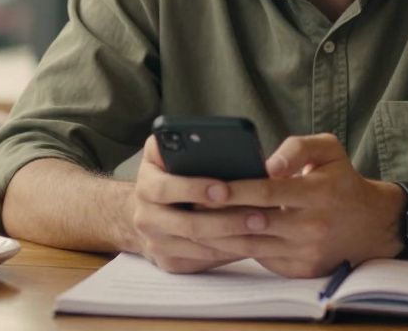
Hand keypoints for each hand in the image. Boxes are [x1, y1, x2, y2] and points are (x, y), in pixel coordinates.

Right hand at [127, 136, 257, 272]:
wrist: (151, 210)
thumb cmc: (172, 173)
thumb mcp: (172, 153)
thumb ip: (187, 146)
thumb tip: (223, 146)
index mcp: (146, 182)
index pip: (166, 188)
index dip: (195, 188)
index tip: (225, 189)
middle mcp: (144, 214)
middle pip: (187, 224)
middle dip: (226, 220)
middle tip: (260, 216)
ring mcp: (155, 241)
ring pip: (199, 245)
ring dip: (234, 240)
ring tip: (263, 229)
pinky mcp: (168, 261)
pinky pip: (202, 260)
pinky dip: (228, 252)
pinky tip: (252, 243)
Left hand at [202, 133, 403, 277]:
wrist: (372, 224)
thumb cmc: (342, 180)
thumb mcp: (328, 150)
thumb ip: (297, 148)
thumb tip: (268, 164)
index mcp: (319, 193)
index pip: (269, 192)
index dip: (238, 190)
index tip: (211, 186)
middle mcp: (313, 226)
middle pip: (256, 222)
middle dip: (221, 215)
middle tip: (191, 205)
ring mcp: (307, 252)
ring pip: (254, 246)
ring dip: (223, 235)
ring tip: (197, 222)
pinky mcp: (301, 270)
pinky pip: (262, 259)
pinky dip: (239, 249)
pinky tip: (218, 237)